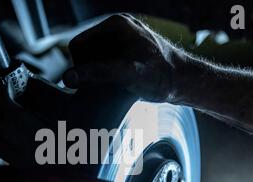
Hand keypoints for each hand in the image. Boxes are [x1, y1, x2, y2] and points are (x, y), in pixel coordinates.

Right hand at [63, 14, 177, 101]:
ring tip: (115, 86)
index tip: (95, 83)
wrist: (184, 82)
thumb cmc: (160, 76)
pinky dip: (107, 77)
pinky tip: (118, 86)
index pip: (77, 45)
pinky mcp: (128, 52)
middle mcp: (118, 28)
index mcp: (115, 24)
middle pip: (85, 53)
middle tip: (107, 86)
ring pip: (94, 60)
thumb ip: (97, 73)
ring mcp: (123, 40)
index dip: (81, 67)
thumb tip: (67, 78)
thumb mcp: (127, 73)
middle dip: (91, 71)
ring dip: (98, 76)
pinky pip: (106, 64)